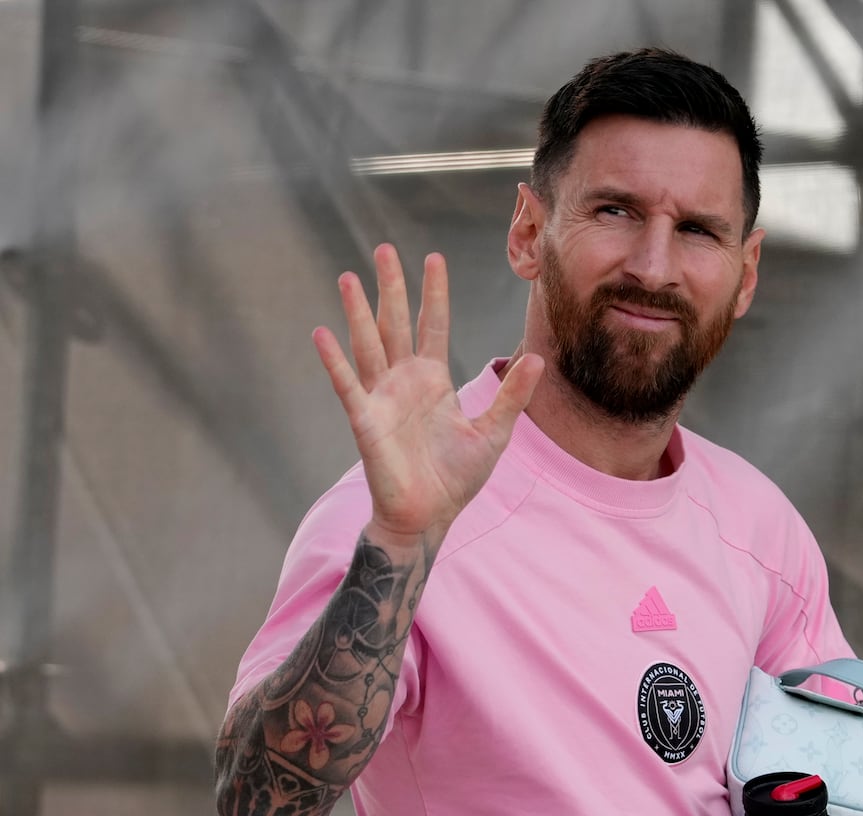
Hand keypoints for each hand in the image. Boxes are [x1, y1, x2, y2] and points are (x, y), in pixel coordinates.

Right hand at [313, 244, 543, 545]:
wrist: (430, 516)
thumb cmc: (457, 477)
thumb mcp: (494, 432)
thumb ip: (512, 395)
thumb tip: (538, 359)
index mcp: (434, 381)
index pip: (433, 326)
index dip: (434, 294)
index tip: (433, 258)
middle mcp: (405, 382)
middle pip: (395, 324)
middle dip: (391, 288)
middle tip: (384, 249)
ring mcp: (382, 398)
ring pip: (368, 345)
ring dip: (357, 312)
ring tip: (348, 277)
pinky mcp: (366, 421)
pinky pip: (348, 385)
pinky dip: (335, 361)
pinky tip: (322, 333)